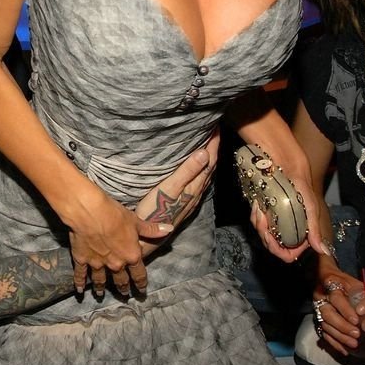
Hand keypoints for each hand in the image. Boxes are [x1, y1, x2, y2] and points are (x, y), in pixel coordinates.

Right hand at [69, 191, 170, 297]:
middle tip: (124, 294)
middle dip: (123, 287)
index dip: (141, 283)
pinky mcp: (82, 259)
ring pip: (101, 280)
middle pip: (120, 279)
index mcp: (131, 255)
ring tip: (100, 294)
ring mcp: (98, 263)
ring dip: (101, 287)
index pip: (139, 274)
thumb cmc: (115, 215)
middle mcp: (115, 263)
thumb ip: (151, 229)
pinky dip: (79, 283)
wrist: (90, 213)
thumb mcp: (136, 221)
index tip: (142, 290)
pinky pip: (81, 274)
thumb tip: (169, 229)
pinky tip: (78, 290)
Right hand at [136, 129, 218, 259]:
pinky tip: (198, 168)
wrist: (148, 239)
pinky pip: (199, 181)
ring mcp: (191, 199)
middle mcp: (197, 192)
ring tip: (209, 144)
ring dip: (209, 158)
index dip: (214, 142)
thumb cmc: (155, 212)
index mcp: (195, 186)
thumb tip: (205, 152)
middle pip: (211, 165)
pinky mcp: (185, 203)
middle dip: (214, 147)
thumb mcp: (169, 189)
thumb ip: (186, 171)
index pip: (209, 159)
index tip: (216, 125)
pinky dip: (202, 169)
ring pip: (206, 174)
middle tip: (214, 129)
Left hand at [249, 167, 324, 263]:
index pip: (289, 255)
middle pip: (273, 248)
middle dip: (266, 238)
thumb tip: (322, 250)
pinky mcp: (264, 213)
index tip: (276, 240)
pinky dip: (256, 218)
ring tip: (260, 211)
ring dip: (259, 226)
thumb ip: (315, 229)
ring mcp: (275, 222)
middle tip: (264, 222)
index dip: (281, 252)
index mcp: (299, 233)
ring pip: (263, 237)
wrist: (284, 166)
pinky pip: (257, 224)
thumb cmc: (299, 184)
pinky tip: (257, 207)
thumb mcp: (309, 207)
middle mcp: (286, 230)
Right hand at [312, 271, 364, 356]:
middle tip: (357, 334)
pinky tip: (344, 350)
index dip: (345, 310)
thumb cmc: (343, 282)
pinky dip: (334, 343)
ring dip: (339, 336)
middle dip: (343, 326)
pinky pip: (323, 333)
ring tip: (353, 344)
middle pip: (328, 314)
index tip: (356, 321)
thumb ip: (361, 293)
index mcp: (329, 285)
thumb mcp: (352, 282)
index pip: (336, 299)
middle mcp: (320, 298)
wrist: (325, 280)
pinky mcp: (316, 319)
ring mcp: (316, 309)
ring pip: (325, 325)